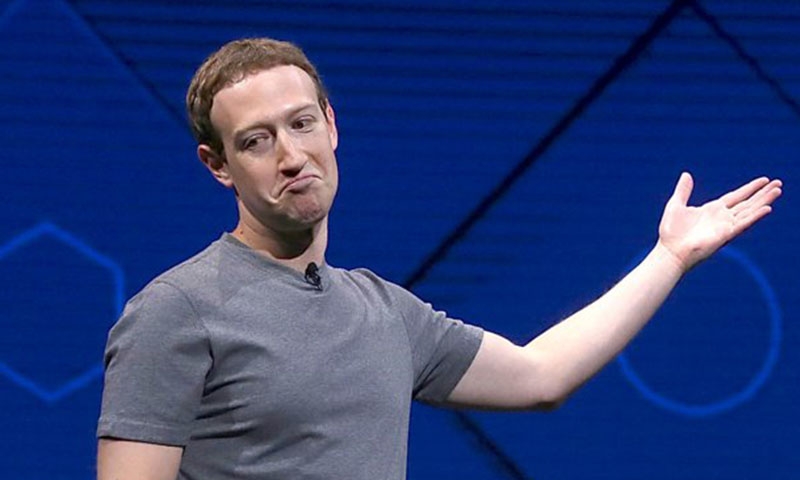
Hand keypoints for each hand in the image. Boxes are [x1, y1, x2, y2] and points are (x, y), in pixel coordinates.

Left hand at [657, 172, 781, 271]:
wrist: (670, 251)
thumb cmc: (671, 232)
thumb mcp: (676, 205)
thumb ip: (683, 190)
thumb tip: (686, 174)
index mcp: (713, 210)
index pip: (736, 196)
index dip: (750, 188)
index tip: (764, 180)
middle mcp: (722, 217)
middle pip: (748, 203)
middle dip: (763, 193)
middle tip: (779, 183)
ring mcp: (725, 226)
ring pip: (749, 211)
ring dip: (764, 201)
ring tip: (778, 191)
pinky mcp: (725, 235)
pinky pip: (743, 224)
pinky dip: (754, 216)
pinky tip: (766, 209)